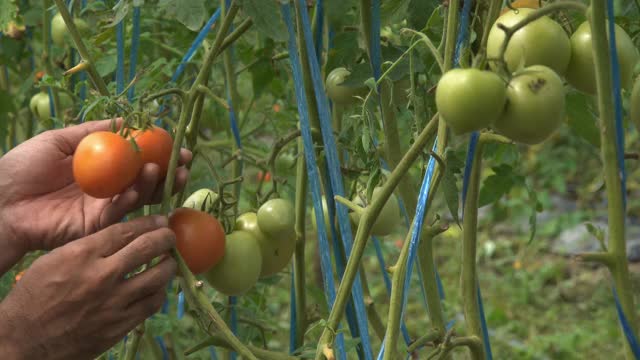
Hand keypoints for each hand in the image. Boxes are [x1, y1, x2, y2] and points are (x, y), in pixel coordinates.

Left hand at [0, 119, 190, 264]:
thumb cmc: (21, 167)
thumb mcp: (59, 140)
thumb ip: (94, 131)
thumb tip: (127, 119)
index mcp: (100, 166)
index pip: (137, 158)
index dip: (158, 151)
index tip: (176, 144)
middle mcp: (107, 187)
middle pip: (146, 179)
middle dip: (168, 171)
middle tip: (184, 163)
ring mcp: (104, 207)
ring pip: (140, 196)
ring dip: (156, 184)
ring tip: (163, 170)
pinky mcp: (97, 226)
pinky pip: (122, 212)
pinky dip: (134, 199)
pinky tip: (139, 187)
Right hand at [0, 216, 176, 359]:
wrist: (25, 341)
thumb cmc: (35, 296)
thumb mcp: (55, 260)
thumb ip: (90, 247)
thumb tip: (123, 236)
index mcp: (83, 254)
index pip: (127, 230)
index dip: (149, 223)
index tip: (160, 220)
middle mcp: (103, 275)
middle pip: (148, 248)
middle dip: (166, 237)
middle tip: (170, 236)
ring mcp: (115, 302)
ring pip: (158, 276)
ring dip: (169, 265)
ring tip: (169, 261)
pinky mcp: (121, 325)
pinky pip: (153, 303)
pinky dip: (159, 291)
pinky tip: (157, 287)